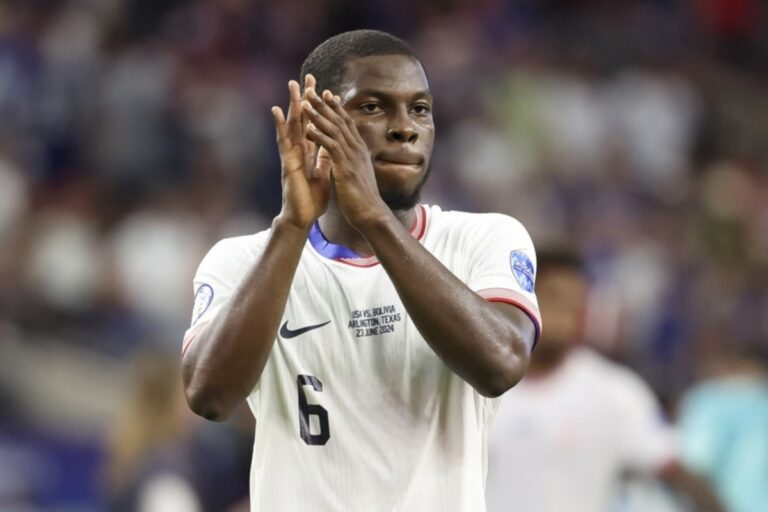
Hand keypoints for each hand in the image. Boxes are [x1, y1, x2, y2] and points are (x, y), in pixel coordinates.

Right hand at [271, 75, 330, 229]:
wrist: (303, 217)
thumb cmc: (312, 199)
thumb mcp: (324, 174)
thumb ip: (324, 159)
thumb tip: (330, 146)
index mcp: (310, 152)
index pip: (315, 125)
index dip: (319, 109)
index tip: (324, 90)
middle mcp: (299, 150)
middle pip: (303, 120)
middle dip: (305, 99)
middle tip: (307, 77)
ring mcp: (291, 155)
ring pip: (292, 125)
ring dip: (292, 105)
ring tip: (292, 84)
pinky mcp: (287, 163)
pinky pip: (283, 141)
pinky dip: (280, 125)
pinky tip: (276, 110)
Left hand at [302, 89, 388, 227]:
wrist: (371, 214)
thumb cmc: (364, 198)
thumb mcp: (360, 174)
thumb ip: (355, 161)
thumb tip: (353, 154)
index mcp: (360, 151)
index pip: (347, 124)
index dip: (336, 108)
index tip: (326, 94)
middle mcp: (357, 150)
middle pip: (340, 121)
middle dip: (325, 105)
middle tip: (312, 89)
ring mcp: (352, 158)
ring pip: (334, 130)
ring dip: (318, 115)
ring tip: (305, 102)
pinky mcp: (346, 168)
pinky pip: (330, 148)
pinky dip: (319, 136)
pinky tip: (308, 128)